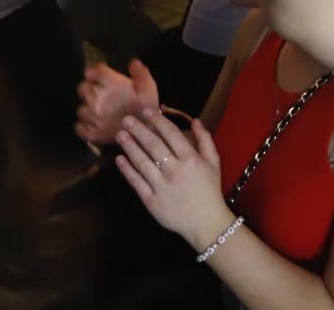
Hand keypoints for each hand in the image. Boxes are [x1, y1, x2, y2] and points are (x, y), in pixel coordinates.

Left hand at [75, 59, 158, 143]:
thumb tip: (133, 61)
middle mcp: (98, 100)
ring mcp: (93, 118)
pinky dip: (84, 124)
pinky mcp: (92, 133)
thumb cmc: (146, 108)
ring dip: (87, 106)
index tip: (95, 74)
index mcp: (112, 86)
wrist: (147, 134)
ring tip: (97, 109)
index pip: (93, 72)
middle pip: (82, 88)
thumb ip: (140, 73)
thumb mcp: (149, 88)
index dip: (93, 72)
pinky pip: (79, 126)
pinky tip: (93, 122)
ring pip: (80, 108)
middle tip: (99, 92)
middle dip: (89, 88)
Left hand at [115, 110, 233, 252]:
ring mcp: (161, 185)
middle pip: (153, 145)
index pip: (171, 134)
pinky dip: (127, 170)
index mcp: (191, 159)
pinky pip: (136, 182)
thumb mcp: (214, 162)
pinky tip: (119, 159)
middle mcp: (175, 170)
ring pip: (142, 162)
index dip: (157, 121)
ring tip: (121, 135)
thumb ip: (205, 140)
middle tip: (126, 119)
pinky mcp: (151, 200)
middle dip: (139, 130)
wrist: (205, 221)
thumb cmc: (209, 189)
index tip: (146, 111)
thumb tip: (195, 120)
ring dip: (130, 146)